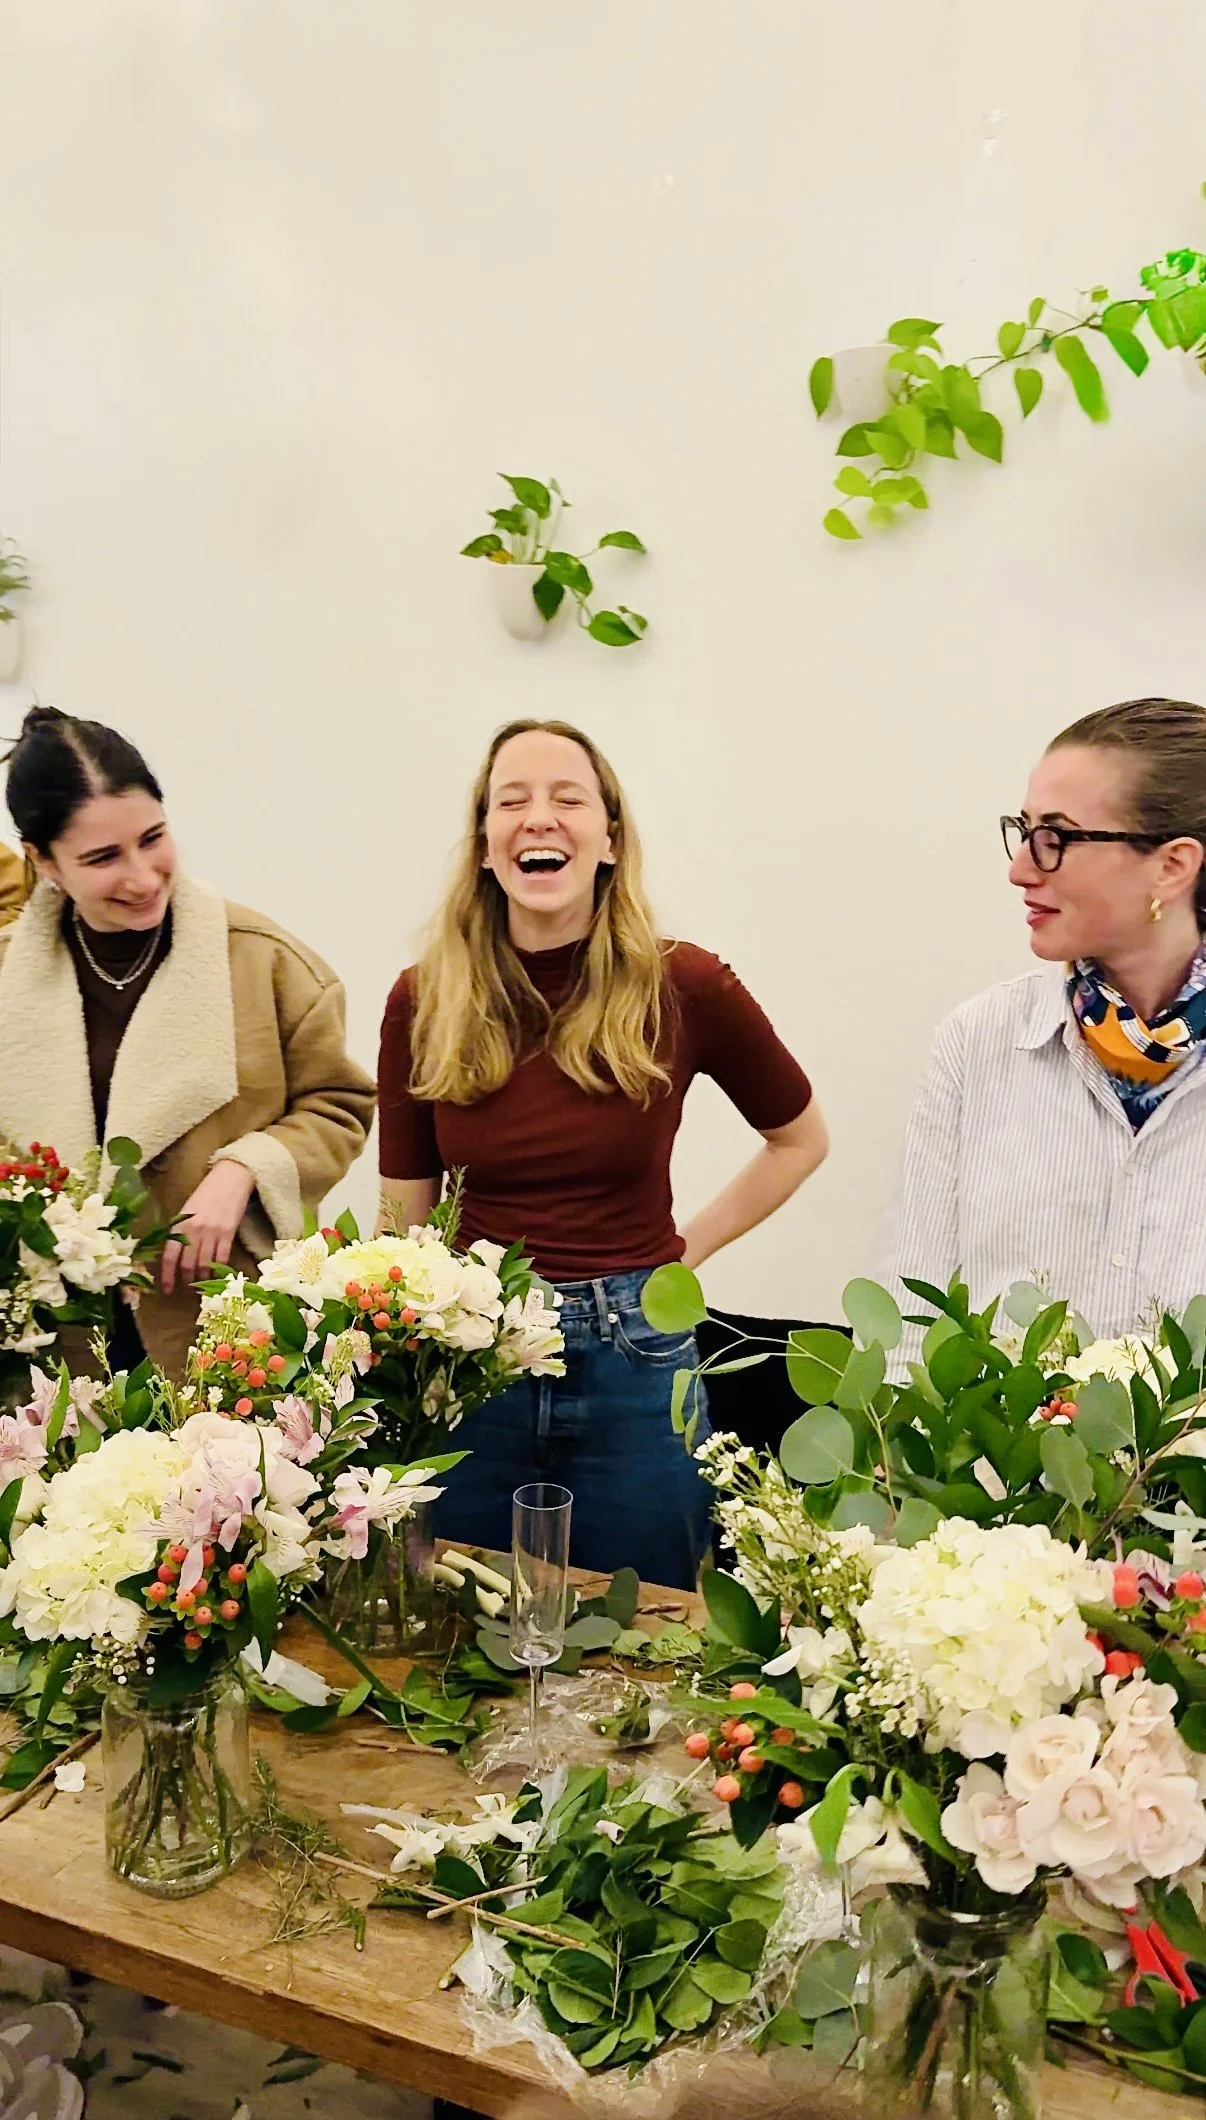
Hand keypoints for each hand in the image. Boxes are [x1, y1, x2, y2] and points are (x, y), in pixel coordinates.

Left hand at [161, 1161, 255, 1294]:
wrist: (230, 1179)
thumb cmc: (206, 1194)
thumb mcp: (186, 1212)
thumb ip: (180, 1232)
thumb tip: (175, 1257)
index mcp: (179, 1225)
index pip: (170, 1257)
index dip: (167, 1276)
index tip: (167, 1290)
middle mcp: (194, 1230)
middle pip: (188, 1265)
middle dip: (187, 1281)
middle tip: (188, 1290)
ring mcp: (212, 1232)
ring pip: (205, 1265)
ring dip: (203, 1279)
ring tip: (202, 1286)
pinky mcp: (228, 1233)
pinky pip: (222, 1258)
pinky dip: (219, 1270)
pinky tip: (217, 1276)